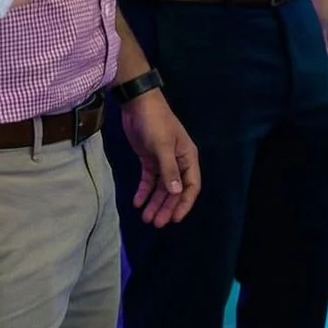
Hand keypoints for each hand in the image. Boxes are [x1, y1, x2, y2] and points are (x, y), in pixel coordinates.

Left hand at [118, 88, 200, 226]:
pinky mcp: (148, 158)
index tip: (175, 219)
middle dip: (166, 207)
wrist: (138, 103)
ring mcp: (163, 161)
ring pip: (161, 187)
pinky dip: (143, 191)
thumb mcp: (162, 146)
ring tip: (145, 218)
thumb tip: (176, 193)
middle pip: (174, 190)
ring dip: (154, 202)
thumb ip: (169, 170)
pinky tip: (136, 202)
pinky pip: (148, 179)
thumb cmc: (155, 122)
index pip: (191, 186)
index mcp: (187, 157)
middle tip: (156, 223)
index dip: (184, 204)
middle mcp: (177, 161)